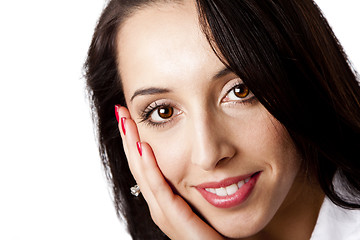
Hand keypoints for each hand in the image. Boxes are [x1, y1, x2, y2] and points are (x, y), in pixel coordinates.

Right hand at [116, 106, 223, 239]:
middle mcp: (160, 206)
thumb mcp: (201, 197)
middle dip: (129, 138)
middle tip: (121, 111)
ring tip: (126, 121)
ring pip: (144, 175)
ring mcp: (164, 214)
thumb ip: (192, 181)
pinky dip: (150, 169)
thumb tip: (191, 157)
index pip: (144, 165)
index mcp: (164, 199)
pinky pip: (161, 190)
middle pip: (138, 166)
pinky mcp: (176, 221)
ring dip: (133, 146)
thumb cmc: (217, 228)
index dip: (134, 140)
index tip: (129, 115)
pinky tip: (144, 147)